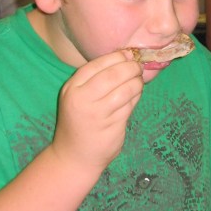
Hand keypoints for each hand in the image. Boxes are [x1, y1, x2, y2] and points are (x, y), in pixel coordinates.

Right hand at [53, 51, 143, 173]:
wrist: (74, 156)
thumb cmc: (79, 121)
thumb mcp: (77, 97)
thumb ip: (95, 79)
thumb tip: (126, 57)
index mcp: (72, 88)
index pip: (97, 64)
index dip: (117, 57)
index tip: (129, 54)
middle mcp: (83, 99)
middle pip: (113, 75)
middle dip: (130, 67)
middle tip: (138, 67)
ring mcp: (98, 114)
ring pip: (125, 90)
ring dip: (137, 83)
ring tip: (138, 81)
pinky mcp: (113, 126)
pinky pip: (130, 105)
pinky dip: (136, 97)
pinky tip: (135, 96)